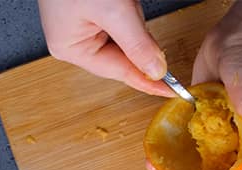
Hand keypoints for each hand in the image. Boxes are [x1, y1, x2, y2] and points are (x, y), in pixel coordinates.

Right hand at [39, 0, 170, 95]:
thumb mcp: (114, 10)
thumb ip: (137, 43)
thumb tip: (156, 70)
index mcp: (70, 48)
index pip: (116, 70)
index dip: (146, 80)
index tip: (172, 90)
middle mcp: (72, 40)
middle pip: (118, 56)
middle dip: (140, 48)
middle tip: (156, 43)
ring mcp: (79, 23)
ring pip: (120, 38)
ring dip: (134, 30)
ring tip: (132, 10)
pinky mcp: (88, 9)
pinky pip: (115, 23)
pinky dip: (128, 18)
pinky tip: (129, 7)